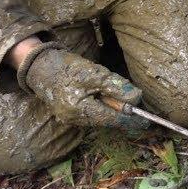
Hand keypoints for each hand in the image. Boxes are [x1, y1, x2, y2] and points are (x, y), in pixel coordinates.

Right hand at [26, 48, 145, 129]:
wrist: (40, 67)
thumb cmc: (67, 68)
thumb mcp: (95, 73)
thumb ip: (117, 87)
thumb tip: (137, 99)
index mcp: (79, 109)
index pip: (112, 119)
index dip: (131, 121)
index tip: (147, 122)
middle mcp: (75, 119)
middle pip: (108, 121)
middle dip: (123, 115)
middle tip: (139, 111)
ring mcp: (72, 120)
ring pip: (102, 119)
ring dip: (113, 110)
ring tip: (114, 98)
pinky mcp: (72, 116)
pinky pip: (94, 115)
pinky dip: (103, 109)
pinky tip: (103, 99)